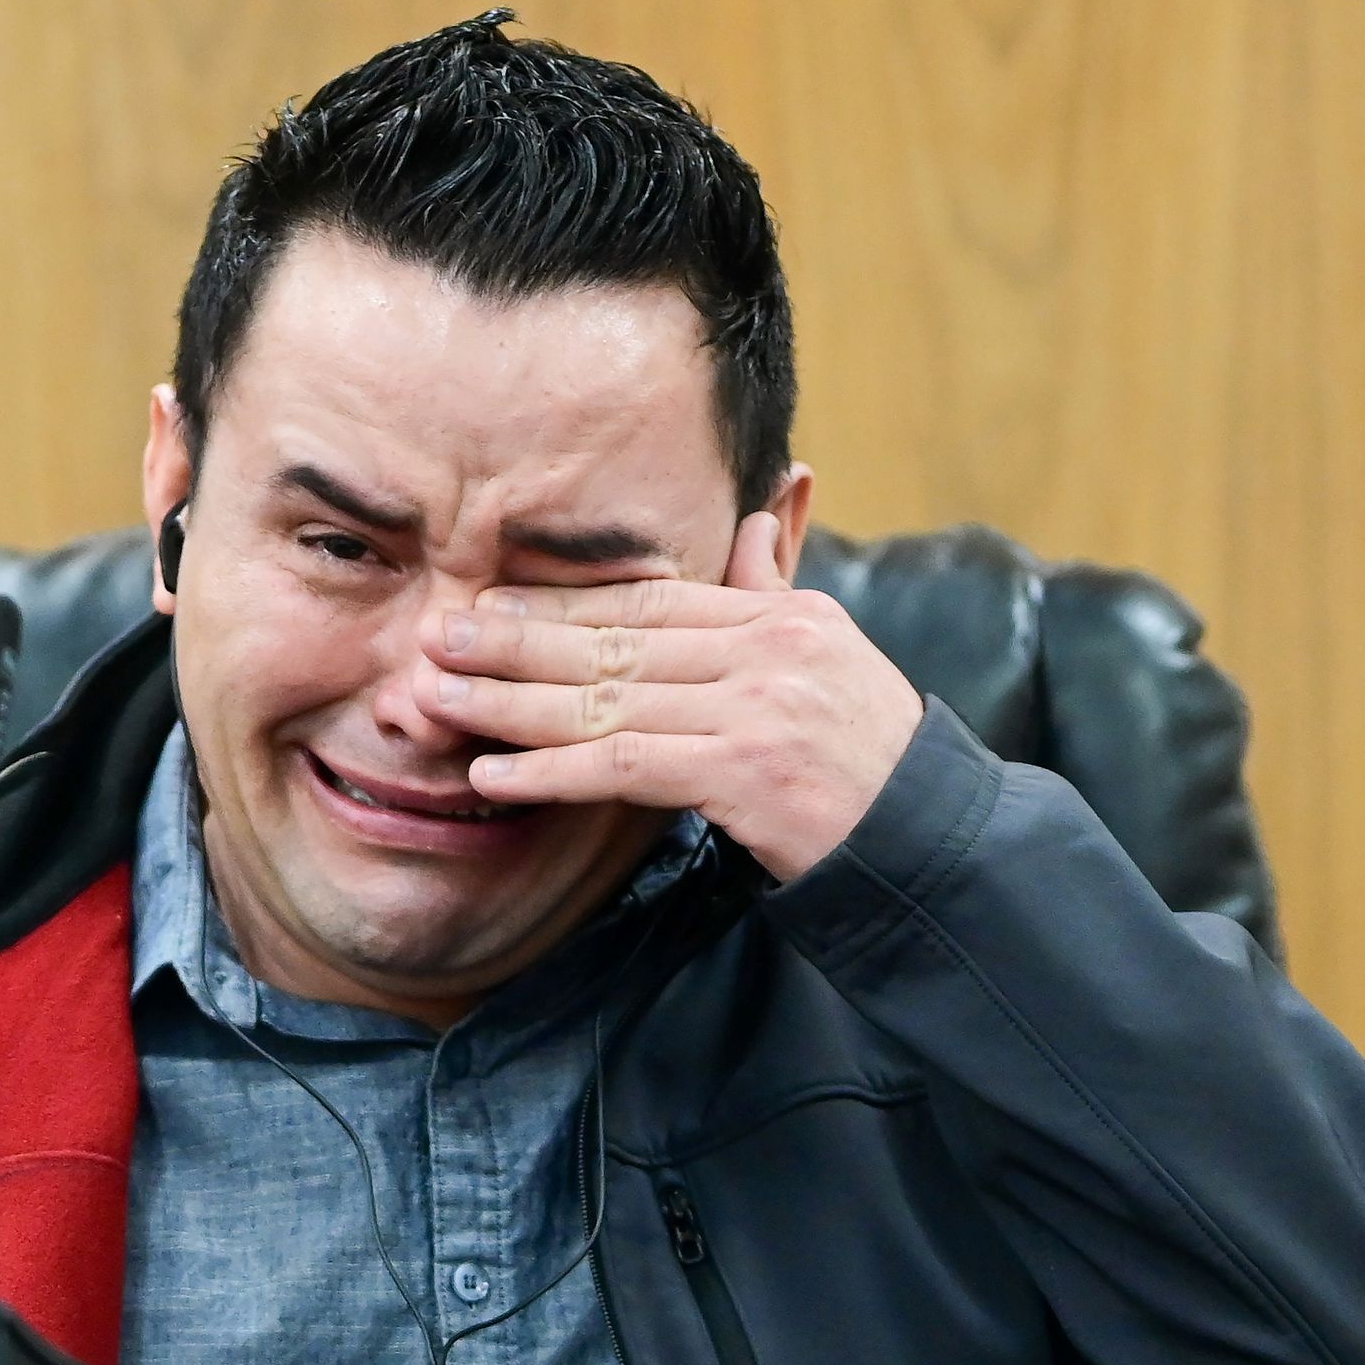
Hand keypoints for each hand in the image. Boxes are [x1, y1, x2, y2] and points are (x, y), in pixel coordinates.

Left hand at [409, 512, 928, 880]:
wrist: (927, 839)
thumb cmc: (872, 757)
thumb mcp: (831, 656)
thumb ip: (776, 593)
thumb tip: (752, 525)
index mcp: (782, 618)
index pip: (651, 603)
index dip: (562, 604)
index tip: (489, 602)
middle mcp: (767, 651)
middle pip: (616, 643)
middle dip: (516, 642)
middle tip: (436, 639)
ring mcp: (757, 709)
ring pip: (608, 701)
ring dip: (513, 705)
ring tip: (440, 702)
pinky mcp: (745, 772)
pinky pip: (626, 767)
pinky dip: (554, 771)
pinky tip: (497, 776)